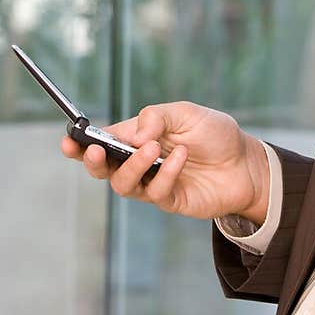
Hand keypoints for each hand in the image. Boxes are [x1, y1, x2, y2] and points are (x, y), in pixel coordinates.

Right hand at [59, 100, 269, 222]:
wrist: (245, 162)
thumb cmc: (214, 134)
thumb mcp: (185, 113)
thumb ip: (156, 118)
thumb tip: (134, 136)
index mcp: (137, 138)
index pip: (102, 141)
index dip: (81, 143)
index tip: (69, 139)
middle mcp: (139, 163)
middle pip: (103, 169)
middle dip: (93, 162)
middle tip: (98, 151)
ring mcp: (152, 184)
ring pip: (123, 184)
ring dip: (133, 166)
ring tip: (153, 148)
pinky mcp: (169, 200)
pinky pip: (156, 192)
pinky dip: (165, 173)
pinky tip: (180, 157)